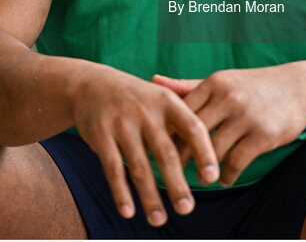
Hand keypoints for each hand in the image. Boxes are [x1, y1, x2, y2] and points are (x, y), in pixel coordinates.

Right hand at [71, 66, 218, 226]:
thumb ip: (185, 121)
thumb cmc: (137, 99)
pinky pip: (113, 168)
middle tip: (187, 209)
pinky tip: (129, 211)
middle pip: (166, 153)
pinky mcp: (100, 135)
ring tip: (159, 220)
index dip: (204, 153)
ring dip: (150, 196)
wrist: (92, 85)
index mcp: (168, 102)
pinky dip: (121, 192)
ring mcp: (122, 123)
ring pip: (139, 166)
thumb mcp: (162, 97)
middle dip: (177, 184)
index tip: (212, 178)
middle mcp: (146, 112)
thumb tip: (213, 155)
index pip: (192, 128)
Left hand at [152, 65, 305, 186]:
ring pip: (213, 151)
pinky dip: (227, 176)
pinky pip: (236, 163)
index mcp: (214, 83)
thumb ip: (188, 86)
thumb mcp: (222, 81)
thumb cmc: (252, 87)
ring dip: (203, 169)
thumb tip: (153, 80)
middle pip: (193, 134)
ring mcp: (246, 117)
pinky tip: (224, 179)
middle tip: (172, 171)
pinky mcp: (263, 136)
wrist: (299, 87)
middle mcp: (228, 98)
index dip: (168, 132)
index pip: (181, 111)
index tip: (160, 148)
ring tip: (199, 177)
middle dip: (180, 155)